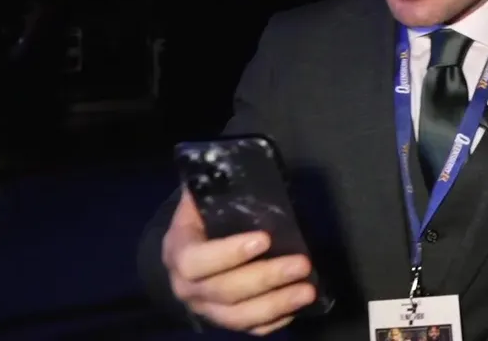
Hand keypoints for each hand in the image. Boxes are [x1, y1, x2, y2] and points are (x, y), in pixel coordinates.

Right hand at [162, 188, 316, 335]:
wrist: (185, 253)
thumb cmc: (201, 221)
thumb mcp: (199, 202)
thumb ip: (211, 188)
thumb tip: (228, 164)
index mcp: (178, 253)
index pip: (197, 261)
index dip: (229, 253)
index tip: (265, 239)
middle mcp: (187, 288)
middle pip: (224, 292)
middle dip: (266, 278)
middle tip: (302, 263)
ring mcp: (206, 309)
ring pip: (238, 317)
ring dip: (276, 304)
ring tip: (308, 290)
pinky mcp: (225, 321)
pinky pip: (250, 329)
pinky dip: (274, 320)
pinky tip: (297, 306)